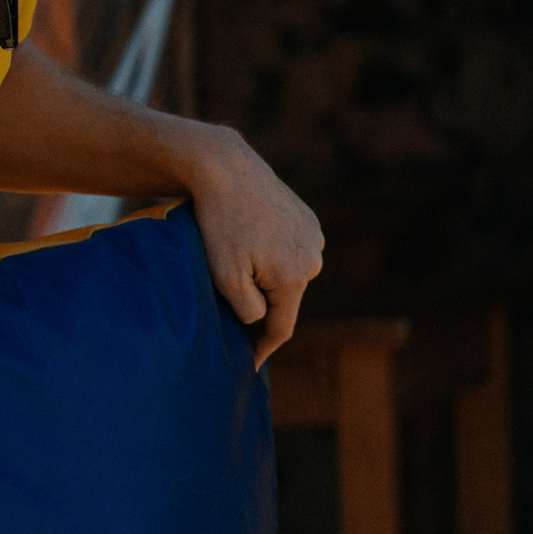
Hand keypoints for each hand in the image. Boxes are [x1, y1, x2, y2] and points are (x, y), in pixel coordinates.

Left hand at [182, 128, 323, 365]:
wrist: (225, 168)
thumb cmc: (219, 224)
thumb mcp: (224, 276)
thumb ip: (247, 309)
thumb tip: (260, 323)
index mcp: (295, 278)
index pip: (281, 328)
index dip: (262, 348)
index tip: (248, 365)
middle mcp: (313, 258)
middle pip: (286, 301)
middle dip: (263, 309)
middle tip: (233, 316)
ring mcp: (313, 237)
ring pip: (288, 275)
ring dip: (268, 279)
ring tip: (237, 269)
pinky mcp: (307, 219)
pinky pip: (290, 250)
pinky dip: (273, 256)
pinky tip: (250, 244)